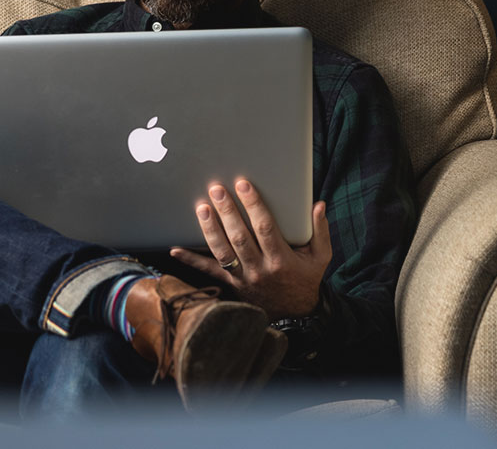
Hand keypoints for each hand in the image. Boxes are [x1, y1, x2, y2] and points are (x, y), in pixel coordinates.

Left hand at [169, 178, 331, 318]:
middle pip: (240, 237)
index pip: (265, 228)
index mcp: (282, 259)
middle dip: (227, 211)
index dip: (253, 205)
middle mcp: (260, 269)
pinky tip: (175, 249)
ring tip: (201, 207)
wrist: (296, 312)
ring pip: (223, 251)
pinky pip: (209, 271)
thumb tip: (318, 205)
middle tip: (216, 189)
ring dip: (210, 229)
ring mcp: (243, 277)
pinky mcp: (231, 283)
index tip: (243, 184)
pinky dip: (191, 260)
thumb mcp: (320, 257)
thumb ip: (320, 230)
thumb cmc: (306, 278)